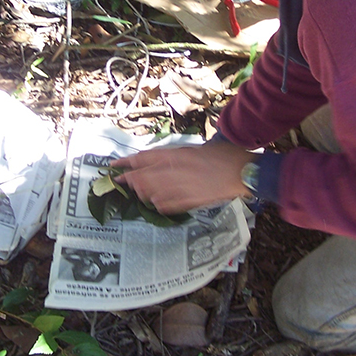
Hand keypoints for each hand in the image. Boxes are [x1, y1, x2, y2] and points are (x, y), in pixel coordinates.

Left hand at [110, 140, 253, 214]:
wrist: (242, 171)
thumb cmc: (221, 156)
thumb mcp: (194, 149)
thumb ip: (174, 156)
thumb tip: (155, 161)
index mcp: (176, 154)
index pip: (143, 158)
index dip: (126, 163)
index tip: (113, 166)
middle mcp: (175, 170)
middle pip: (143, 178)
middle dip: (130, 181)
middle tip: (123, 182)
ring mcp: (182, 187)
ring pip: (151, 193)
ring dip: (143, 193)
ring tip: (140, 193)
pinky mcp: (190, 201)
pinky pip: (166, 205)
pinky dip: (158, 205)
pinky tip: (156, 203)